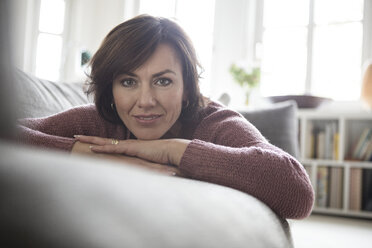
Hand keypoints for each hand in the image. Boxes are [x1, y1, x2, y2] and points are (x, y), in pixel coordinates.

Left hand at [74, 135, 189, 165]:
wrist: (172, 151)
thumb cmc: (163, 158)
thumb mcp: (149, 163)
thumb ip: (142, 165)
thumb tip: (138, 170)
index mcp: (131, 148)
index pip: (112, 144)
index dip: (100, 143)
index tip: (90, 142)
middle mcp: (127, 144)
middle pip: (105, 140)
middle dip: (90, 138)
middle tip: (76, 135)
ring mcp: (129, 145)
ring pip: (105, 142)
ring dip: (91, 140)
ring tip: (78, 138)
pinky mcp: (132, 148)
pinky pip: (114, 148)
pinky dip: (102, 148)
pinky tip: (92, 148)